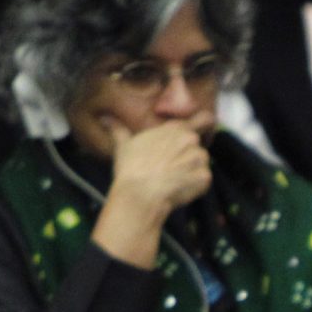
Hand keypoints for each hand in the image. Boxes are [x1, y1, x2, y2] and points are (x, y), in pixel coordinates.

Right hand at [99, 116, 213, 219]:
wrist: (140, 193)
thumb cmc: (131, 168)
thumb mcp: (123, 145)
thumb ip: (118, 129)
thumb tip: (104, 118)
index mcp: (174, 129)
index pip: (203, 119)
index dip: (206, 124)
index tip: (207, 127)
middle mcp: (190, 139)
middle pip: (198, 146)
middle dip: (189, 156)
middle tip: (172, 167)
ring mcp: (199, 158)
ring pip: (202, 163)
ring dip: (192, 171)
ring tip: (173, 179)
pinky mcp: (204, 177)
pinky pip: (203, 181)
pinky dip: (195, 186)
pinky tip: (178, 189)